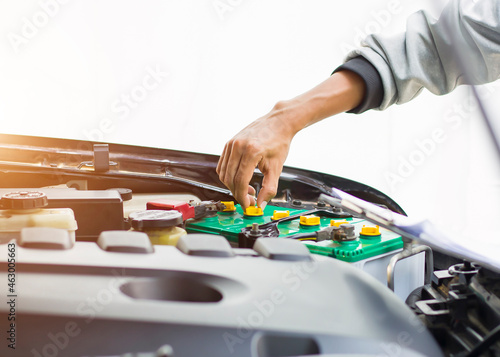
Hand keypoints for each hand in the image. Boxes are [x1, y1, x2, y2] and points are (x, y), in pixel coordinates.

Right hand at [217, 71, 365, 210]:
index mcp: (252, 152)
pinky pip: (222, 165)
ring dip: (232, 185)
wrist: (278, 123)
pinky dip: (229, 176)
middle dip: (238, 193)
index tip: (248, 205)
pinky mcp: (229, 143)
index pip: (240, 181)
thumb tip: (261, 206)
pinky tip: (241, 179)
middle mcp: (238, 146)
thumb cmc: (279, 143)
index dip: (242, 197)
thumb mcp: (277, 168)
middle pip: (230, 179)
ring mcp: (232, 143)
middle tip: (250, 199)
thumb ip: (269, 189)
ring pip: (223, 173)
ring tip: (248, 188)